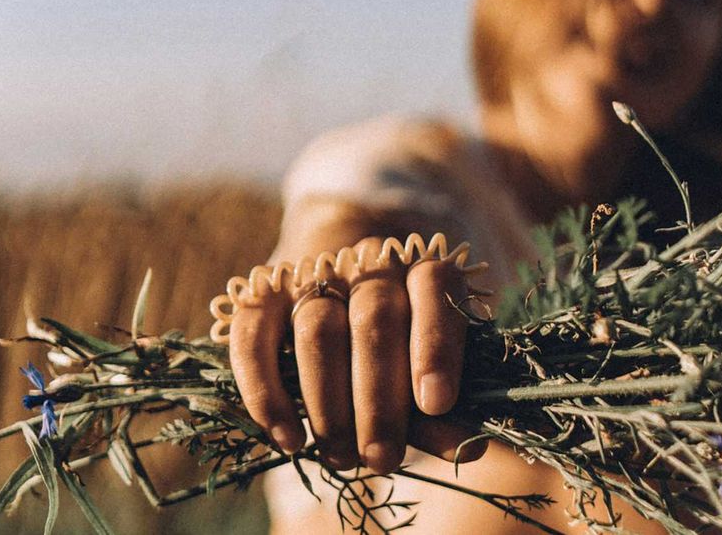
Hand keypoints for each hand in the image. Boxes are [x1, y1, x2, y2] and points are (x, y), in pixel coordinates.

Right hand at [229, 237, 479, 473]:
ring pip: (317, 329)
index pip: (434, 288)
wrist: (344, 287)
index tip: (437, 404)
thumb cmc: (402, 344)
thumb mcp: (429, 370)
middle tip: (383, 458)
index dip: (435, 345)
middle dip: (379, 398)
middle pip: (373, 318)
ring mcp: (313, 274)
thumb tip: (468, 448)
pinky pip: (253, 336)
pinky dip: (268, 392)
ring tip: (343, 458)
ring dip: (329, 405)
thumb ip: (443, 407)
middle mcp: (370, 263)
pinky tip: (290, 439)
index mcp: (422, 268)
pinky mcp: (262, 294)